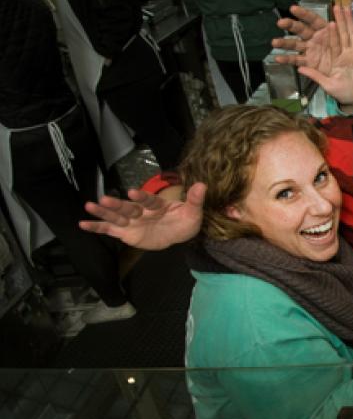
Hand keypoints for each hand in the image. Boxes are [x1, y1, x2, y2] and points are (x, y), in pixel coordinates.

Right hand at [79, 183, 205, 249]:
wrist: (179, 233)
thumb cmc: (184, 221)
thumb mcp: (193, 213)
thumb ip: (195, 200)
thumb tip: (203, 185)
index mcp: (156, 205)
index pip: (148, 200)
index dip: (141, 196)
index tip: (132, 191)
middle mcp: (141, 211)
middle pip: (127, 207)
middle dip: (116, 204)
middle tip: (103, 199)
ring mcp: (132, 221)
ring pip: (116, 216)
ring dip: (103, 212)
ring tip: (89, 206)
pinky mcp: (126, 232)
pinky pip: (109, 229)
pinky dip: (97, 227)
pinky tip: (83, 224)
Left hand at [273, 4, 352, 106]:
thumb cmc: (342, 93)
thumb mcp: (327, 84)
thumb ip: (314, 75)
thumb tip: (299, 68)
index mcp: (336, 59)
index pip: (333, 43)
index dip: (331, 32)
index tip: (329, 21)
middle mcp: (345, 53)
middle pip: (342, 34)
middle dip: (340, 21)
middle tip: (337, 7)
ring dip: (351, 22)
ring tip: (349, 9)